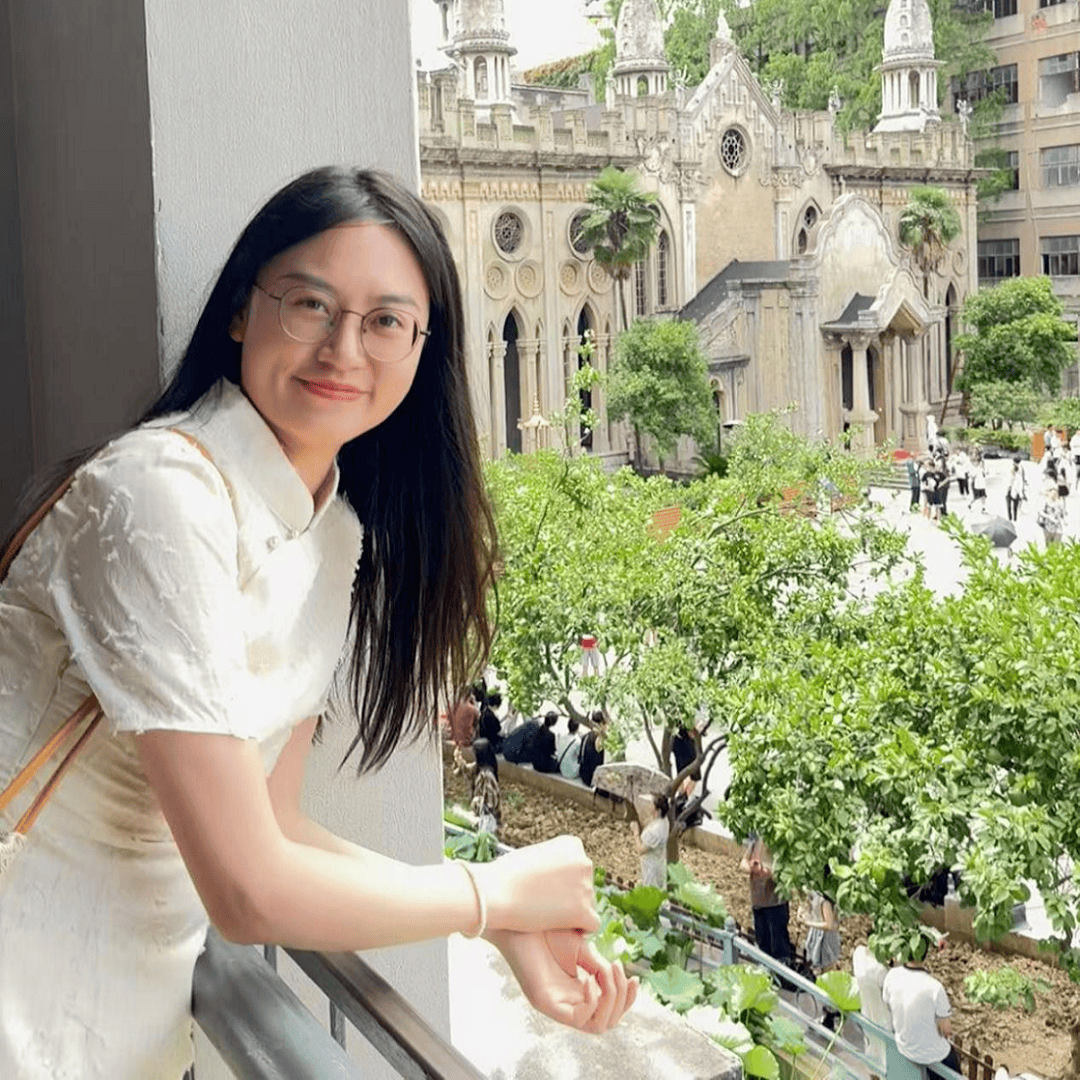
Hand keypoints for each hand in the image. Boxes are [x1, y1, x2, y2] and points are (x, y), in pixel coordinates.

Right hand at [472, 835, 597, 934]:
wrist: (495, 892)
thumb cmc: (506, 876)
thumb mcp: (534, 856)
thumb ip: (553, 864)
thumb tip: (562, 880)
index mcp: (573, 844)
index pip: (579, 867)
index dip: (564, 882)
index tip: (546, 888)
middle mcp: (584, 862)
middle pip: (585, 885)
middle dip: (570, 896)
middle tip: (546, 904)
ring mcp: (585, 886)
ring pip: (588, 905)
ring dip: (573, 913)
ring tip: (548, 915)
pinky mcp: (583, 911)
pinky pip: (592, 924)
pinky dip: (580, 930)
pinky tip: (563, 930)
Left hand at [490, 928, 637, 1032]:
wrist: (516, 918)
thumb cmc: (545, 929)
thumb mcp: (580, 948)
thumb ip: (598, 965)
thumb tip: (615, 976)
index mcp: (576, 989)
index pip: (608, 1010)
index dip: (626, 999)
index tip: (634, 977)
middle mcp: (567, 1001)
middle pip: (606, 1022)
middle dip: (622, 1001)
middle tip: (620, 971)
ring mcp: (556, 1004)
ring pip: (596, 1026)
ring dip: (611, 1002)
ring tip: (608, 973)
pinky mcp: (545, 1003)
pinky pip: (577, 1019)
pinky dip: (591, 1004)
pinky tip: (590, 981)